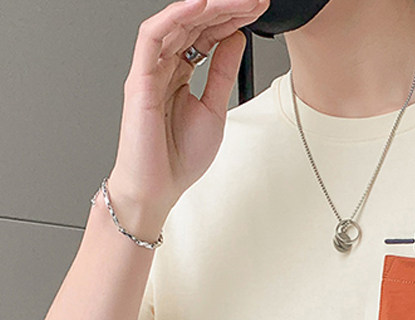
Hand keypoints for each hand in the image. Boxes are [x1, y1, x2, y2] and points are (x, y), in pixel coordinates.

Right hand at [110, 0, 270, 218]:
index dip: (231, 19)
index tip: (256, 10)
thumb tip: (235, 38)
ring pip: (176, 23)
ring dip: (208, 8)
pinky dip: (176, 17)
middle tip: (254, 1)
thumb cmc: (178, 158)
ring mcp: (150, 69)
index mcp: (180, 73)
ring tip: (236, 1)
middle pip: (194, 24)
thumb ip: (223, 72)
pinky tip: (201, 6)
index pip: (206, 34)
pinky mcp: (139, 78)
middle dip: (225, 8)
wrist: (157, 188)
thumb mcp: (215, 109)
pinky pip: (153, 36)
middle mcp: (163, 66)